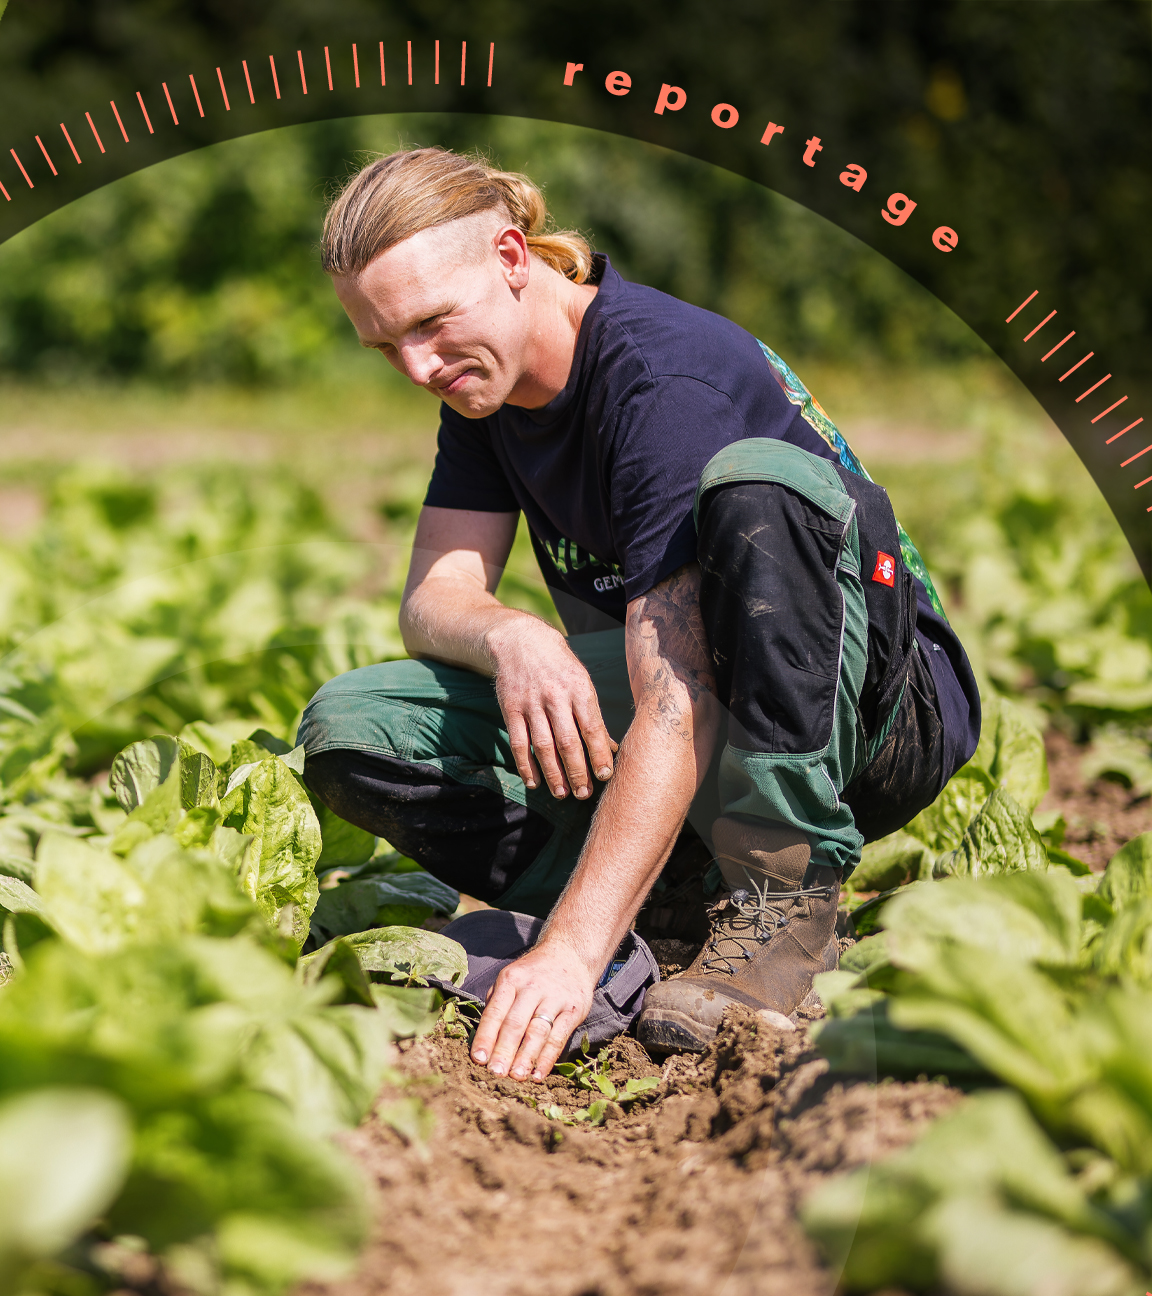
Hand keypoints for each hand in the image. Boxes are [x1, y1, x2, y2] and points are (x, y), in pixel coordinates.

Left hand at [470, 941, 596, 1080]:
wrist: (570, 955)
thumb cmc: (533, 974)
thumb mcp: (511, 978)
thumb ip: (497, 1003)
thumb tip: (482, 1038)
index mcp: (511, 980)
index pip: (495, 1012)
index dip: (486, 1037)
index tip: (478, 1060)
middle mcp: (532, 987)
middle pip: (515, 1024)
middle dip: (504, 1051)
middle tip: (495, 1074)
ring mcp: (555, 998)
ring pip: (537, 1032)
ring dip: (526, 1057)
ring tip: (516, 1077)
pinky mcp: (574, 1009)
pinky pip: (559, 1036)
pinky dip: (548, 1058)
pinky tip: (538, 1074)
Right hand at [488, 619, 616, 799]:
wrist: (519, 640)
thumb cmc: (559, 665)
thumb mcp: (581, 681)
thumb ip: (593, 714)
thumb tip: (609, 747)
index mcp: (579, 689)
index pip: (592, 727)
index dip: (599, 754)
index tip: (605, 776)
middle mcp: (555, 696)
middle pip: (567, 741)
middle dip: (577, 771)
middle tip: (584, 794)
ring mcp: (531, 703)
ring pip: (543, 746)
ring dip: (553, 773)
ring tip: (562, 793)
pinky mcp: (510, 708)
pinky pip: (518, 742)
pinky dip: (525, 765)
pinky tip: (534, 781)